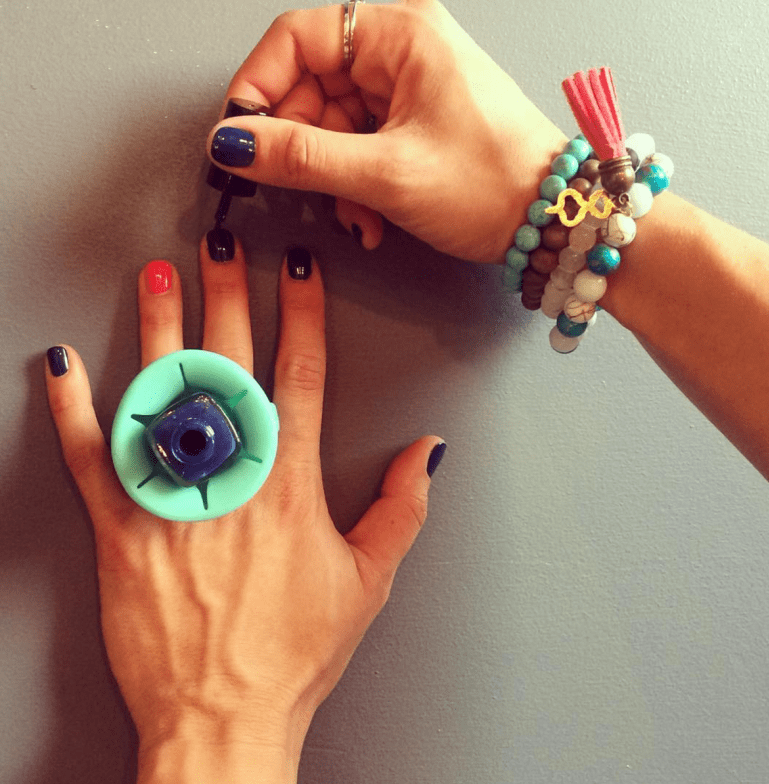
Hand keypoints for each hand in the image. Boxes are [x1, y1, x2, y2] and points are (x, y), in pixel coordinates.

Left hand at [45, 239, 444, 782]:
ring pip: (163, 392)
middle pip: (230, 364)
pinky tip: (65, 366)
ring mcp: (172, 496)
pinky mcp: (121, 526)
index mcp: (291, 483)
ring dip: (160, 327)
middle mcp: (232, 477)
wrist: (224, 713)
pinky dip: (74, 407)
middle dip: (228, 295)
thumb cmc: (293, 651)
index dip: (301, 313)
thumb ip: (403, 507)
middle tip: (222, 245)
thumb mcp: (369, 580)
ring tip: (157, 275)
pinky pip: (91, 456)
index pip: (301, 373)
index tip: (297, 271)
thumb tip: (427, 452)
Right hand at [205, 0, 567, 262]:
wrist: (551, 220)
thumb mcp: (386, 172)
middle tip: (304, 190)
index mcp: (400, 33)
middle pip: (309, 87)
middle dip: (304, 150)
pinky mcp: (413, 122)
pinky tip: (372, 215)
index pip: (296, 38)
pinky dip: (354, 185)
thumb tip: (233, 144)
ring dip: (332, 179)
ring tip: (358, 214)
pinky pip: (358, 145)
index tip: (239, 138)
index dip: (257, 88)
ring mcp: (408, 87)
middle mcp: (402, 50)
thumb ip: (301, 157)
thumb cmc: (493, 183)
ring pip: (331, 125)